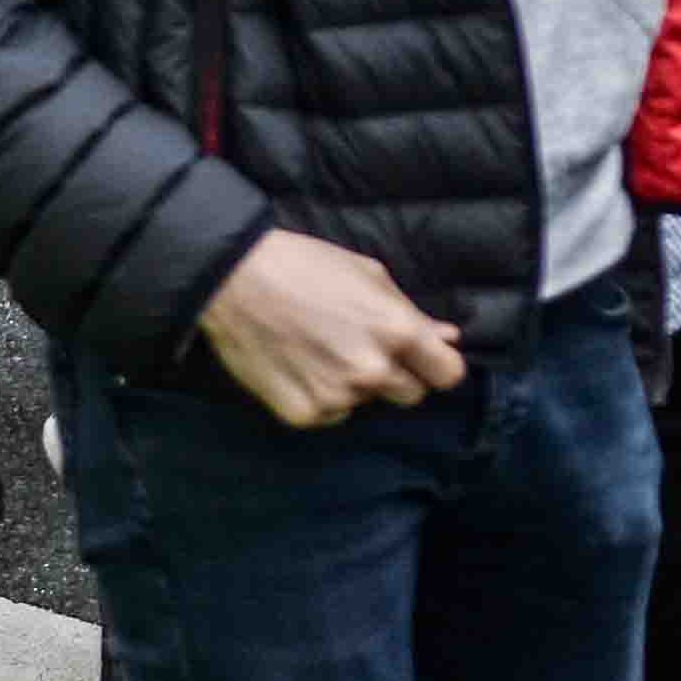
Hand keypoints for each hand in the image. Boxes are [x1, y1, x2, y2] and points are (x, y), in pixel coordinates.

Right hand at [190, 227, 465, 428]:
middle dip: (395, 375)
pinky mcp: (303, 415)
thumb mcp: (367, 274)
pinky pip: (329, 414)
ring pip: (366, 403)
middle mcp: (371, 370)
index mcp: (395, 330)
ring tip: (319, 349)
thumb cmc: (303, 265)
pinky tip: (298, 365)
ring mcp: (337, 397)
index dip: (436, 365)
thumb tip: (447, 337)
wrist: (232, 279)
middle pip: (411, 395)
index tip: (421, 360)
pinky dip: (320, 396)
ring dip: (352, 384)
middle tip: (360, 348)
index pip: (448, 375)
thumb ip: (412, 313)